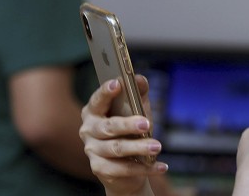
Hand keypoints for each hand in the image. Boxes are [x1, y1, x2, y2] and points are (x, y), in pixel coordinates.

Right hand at [79, 76, 167, 195]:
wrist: (126, 169)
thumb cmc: (130, 132)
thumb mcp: (137, 110)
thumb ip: (138, 92)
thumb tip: (139, 78)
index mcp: (93, 111)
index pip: (98, 100)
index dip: (106, 91)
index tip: (118, 83)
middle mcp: (88, 130)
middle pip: (108, 127)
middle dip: (128, 125)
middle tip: (147, 124)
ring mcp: (92, 151)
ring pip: (116, 148)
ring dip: (138, 148)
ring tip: (157, 146)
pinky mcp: (100, 169)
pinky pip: (123, 169)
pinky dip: (144, 168)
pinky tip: (161, 166)